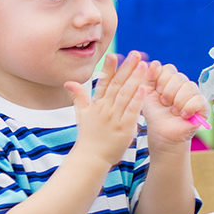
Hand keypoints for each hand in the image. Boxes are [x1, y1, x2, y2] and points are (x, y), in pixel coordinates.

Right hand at [65, 52, 149, 166]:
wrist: (90, 159)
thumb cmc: (88, 136)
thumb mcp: (81, 114)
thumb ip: (78, 96)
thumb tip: (68, 82)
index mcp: (96, 104)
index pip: (103, 82)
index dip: (109, 68)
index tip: (114, 54)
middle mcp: (104, 109)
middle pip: (117, 85)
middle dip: (127, 68)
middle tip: (136, 54)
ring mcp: (114, 118)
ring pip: (125, 95)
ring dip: (135, 79)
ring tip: (143, 65)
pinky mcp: (124, 129)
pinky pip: (131, 112)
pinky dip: (137, 100)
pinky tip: (144, 88)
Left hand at [141, 57, 207, 149]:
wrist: (161, 134)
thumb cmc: (155, 114)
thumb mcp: (146, 94)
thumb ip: (147, 77)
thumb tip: (151, 62)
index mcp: (169, 79)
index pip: (168, 69)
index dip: (161, 80)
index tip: (156, 92)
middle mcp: (183, 84)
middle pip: (178, 76)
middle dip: (167, 92)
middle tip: (165, 103)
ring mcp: (194, 94)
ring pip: (188, 87)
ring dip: (177, 101)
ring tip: (173, 111)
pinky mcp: (203, 105)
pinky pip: (197, 99)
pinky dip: (188, 108)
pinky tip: (183, 115)